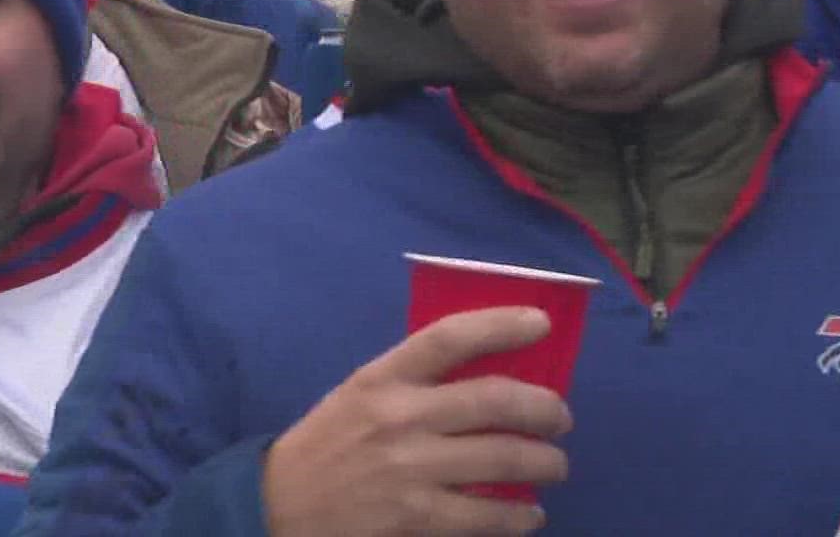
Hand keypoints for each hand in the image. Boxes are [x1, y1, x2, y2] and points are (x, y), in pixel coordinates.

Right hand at [262, 307, 571, 536]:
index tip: (541, 323)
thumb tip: (488, 374)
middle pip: (493, 399)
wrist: (278, 505)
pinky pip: (484, 515)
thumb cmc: (329, 443)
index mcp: (383, 377)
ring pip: (501, 458)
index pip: (449, 338)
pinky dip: (519, 516)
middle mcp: (400, 416)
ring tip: (555, 464)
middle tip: (561, 418)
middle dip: (544, 408)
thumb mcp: (361, 394)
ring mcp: (409, 468)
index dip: (501, 325)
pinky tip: (530, 514)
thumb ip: (415, 381)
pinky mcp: (414, 516)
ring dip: (544, 462)